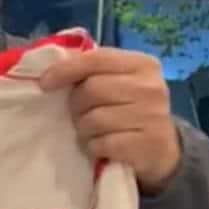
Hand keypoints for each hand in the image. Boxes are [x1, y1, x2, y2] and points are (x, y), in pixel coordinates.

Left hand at [40, 47, 180, 193]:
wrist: (164, 149)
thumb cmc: (132, 110)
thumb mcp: (122, 83)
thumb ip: (96, 72)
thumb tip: (54, 70)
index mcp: (143, 64)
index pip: (97, 59)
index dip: (66, 70)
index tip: (45, 84)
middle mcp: (151, 87)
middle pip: (93, 90)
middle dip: (76, 105)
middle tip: (78, 115)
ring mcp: (152, 116)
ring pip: (95, 119)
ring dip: (83, 130)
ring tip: (90, 132)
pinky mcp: (147, 144)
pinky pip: (103, 144)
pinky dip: (94, 147)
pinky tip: (100, 147)